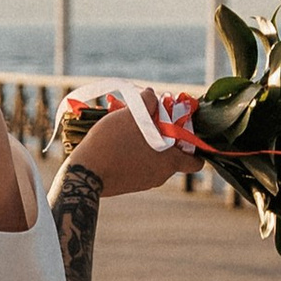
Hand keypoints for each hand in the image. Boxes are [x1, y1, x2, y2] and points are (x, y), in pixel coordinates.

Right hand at [61, 100, 200, 200]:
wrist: (85, 173)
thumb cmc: (113, 143)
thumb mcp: (132, 115)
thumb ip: (148, 102)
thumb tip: (152, 95)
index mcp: (169, 162)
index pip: (195, 162)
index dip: (193, 147)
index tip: (182, 133)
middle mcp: (160, 176)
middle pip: (171, 155)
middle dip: (164, 138)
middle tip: (150, 122)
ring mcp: (144, 183)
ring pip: (153, 160)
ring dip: (147, 145)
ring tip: (129, 129)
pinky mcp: (128, 185)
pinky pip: (139, 167)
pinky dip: (134, 155)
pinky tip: (119, 143)